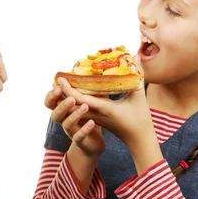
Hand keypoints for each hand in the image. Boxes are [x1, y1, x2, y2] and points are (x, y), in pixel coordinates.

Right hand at [46, 87, 104, 157]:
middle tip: (72, 98)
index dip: (51, 95)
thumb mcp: (86, 103)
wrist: (93, 144)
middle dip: (61, 105)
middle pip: (54, 114)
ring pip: (66, 124)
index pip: (50, 102)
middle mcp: (64, 121)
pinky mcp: (80, 141)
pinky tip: (92, 122)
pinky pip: (78, 136)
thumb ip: (85, 90)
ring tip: (86, 107)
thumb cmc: (88, 119)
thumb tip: (89, 73)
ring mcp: (71, 131)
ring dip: (75, 115)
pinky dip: (85, 129)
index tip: (57, 86)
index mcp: (63, 110)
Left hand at [56, 56, 162, 172]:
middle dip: (63, 93)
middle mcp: (95, 114)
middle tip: (58, 79)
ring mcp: (94, 118)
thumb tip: (134, 58)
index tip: (60, 79)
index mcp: (103, 109)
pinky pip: (81, 110)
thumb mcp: (139, 97)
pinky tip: (75, 92)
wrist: (138, 140)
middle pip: (72, 104)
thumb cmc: (140, 119)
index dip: (68, 89)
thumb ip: (137, 77)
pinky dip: (76, 102)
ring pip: (75, 109)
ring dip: (68, 98)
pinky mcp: (96, 120)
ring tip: (63, 84)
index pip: (80, 99)